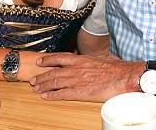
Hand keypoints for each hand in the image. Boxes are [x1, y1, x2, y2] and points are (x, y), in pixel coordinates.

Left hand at [29, 53, 144, 101]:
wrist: (122, 77)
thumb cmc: (117, 68)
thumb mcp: (104, 57)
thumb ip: (95, 58)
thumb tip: (96, 58)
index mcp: (81, 59)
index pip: (59, 58)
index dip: (48, 60)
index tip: (40, 62)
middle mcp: (75, 69)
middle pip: (53, 72)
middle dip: (41, 76)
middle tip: (33, 79)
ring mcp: (76, 80)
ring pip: (54, 83)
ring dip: (43, 86)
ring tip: (36, 89)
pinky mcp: (79, 92)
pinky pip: (61, 94)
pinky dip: (51, 96)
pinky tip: (45, 97)